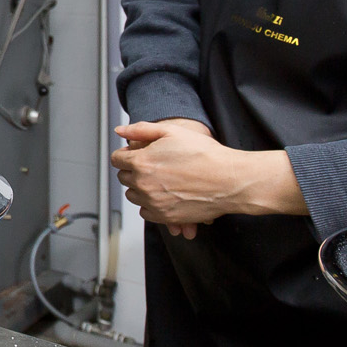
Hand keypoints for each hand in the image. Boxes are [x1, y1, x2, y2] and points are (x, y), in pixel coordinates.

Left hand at [111, 119, 304, 238]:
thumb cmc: (205, 155)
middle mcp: (143, 185)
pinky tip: (164, 194)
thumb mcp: (172, 131)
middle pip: (124, 178)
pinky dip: (151, 205)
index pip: (117, 159)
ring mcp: (154, 203)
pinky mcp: (165, 217)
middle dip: (133, 170)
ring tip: (160, 179)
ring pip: (134, 196)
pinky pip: (146, 212)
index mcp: (141, 162)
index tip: (134, 154)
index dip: (125, 154)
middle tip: (151, 165)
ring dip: (141, 188)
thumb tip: (121, 131)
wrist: (229, 180)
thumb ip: (141, 130)